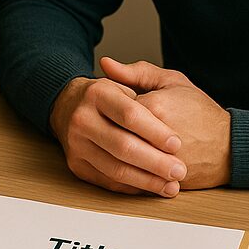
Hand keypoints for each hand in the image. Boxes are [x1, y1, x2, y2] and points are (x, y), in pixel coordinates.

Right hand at [49, 73, 186, 196]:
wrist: (70, 109)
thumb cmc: (108, 96)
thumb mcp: (126, 79)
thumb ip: (135, 71)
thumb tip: (111, 62)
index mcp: (96, 93)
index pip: (129, 115)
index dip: (155, 132)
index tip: (177, 143)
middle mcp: (81, 119)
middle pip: (122, 146)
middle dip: (155, 162)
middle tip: (179, 170)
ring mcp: (76, 144)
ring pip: (115, 169)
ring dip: (147, 181)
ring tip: (171, 185)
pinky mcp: (77, 165)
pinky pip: (108, 181)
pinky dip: (133, 187)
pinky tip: (151, 187)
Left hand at [100, 57, 230, 188]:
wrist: (230, 147)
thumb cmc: (200, 111)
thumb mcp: (172, 82)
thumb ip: (136, 72)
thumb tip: (105, 63)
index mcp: (153, 107)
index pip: (112, 106)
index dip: (108, 106)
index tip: (111, 106)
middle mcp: (153, 136)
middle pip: (111, 134)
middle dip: (106, 130)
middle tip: (108, 126)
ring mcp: (157, 162)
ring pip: (118, 158)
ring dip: (110, 152)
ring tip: (115, 144)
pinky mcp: (161, 181)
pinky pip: (130, 178)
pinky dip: (123, 173)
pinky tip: (123, 163)